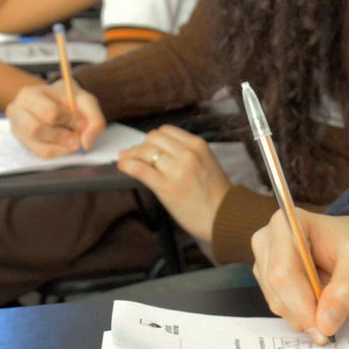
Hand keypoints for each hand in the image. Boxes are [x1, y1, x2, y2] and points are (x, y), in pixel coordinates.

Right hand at [5, 81, 105, 156]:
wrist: (57, 101)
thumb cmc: (69, 100)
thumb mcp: (86, 101)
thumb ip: (94, 119)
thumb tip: (86, 143)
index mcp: (29, 94)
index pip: (49, 112)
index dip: (70, 121)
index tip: (83, 123)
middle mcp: (16, 111)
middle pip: (36, 129)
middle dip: (62, 136)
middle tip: (78, 138)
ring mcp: (17, 129)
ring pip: (39, 145)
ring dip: (62, 146)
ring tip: (73, 141)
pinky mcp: (23, 143)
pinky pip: (41, 154)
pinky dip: (59, 152)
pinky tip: (66, 145)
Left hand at [116, 126, 231, 243]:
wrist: (225, 217)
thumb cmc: (217, 194)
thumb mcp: (206, 163)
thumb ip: (186, 154)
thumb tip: (158, 150)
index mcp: (198, 145)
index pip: (166, 131)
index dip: (153, 139)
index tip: (148, 147)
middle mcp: (187, 153)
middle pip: (152, 138)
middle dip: (141, 146)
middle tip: (136, 156)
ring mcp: (176, 169)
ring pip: (144, 151)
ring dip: (132, 155)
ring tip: (127, 161)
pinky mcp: (166, 186)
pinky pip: (140, 169)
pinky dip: (127, 165)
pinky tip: (123, 166)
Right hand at [250, 209, 348, 343]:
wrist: (347, 241)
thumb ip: (346, 288)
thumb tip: (325, 323)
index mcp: (286, 224)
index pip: (282, 273)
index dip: (301, 305)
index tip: (324, 327)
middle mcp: (266, 240)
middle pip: (276, 290)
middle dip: (304, 313)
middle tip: (331, 324)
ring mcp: (263, 259)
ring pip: (276, 301)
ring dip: (303, 314)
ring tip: (328, 299)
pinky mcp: (265, 276)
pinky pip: (279, 304)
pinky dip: (299, 312)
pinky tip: (316, 300)